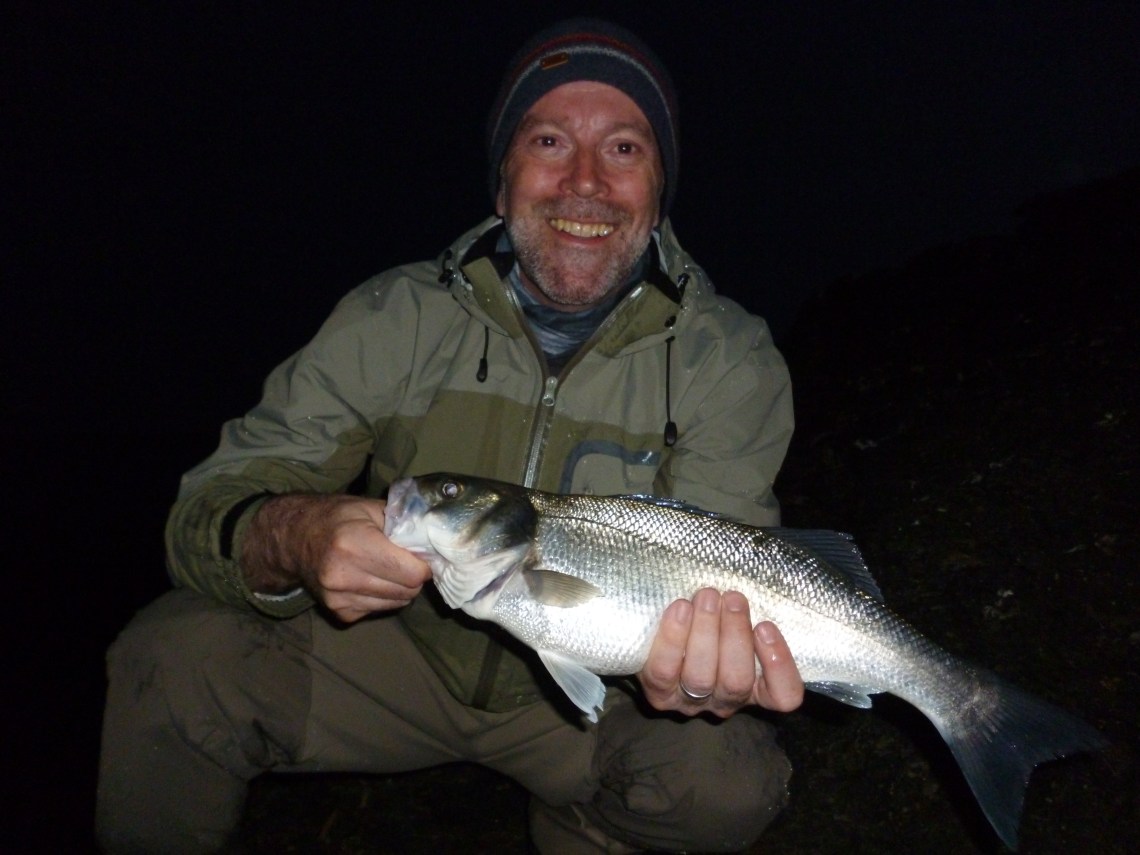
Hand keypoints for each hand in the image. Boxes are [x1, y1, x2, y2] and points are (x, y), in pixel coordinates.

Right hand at [241, 493, 431, 622]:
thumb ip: (403, 523)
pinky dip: (383, 596)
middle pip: (408, 590)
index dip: (424, 563)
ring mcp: (339, 598)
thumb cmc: (337, 518)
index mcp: (354, 544)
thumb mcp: (369, 508)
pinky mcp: (339, 613)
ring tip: (387, 568)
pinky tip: (370, 579)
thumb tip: (436, 542)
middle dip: (414, 576)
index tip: (422, 554)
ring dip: (400, 587)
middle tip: (406, 560)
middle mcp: (344, 576)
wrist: (294, 539)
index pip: (412, 572)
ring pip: (397, 603)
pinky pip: (380, 610)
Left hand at [638, 588, 803, 716]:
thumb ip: (747, 615)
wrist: (657, 633)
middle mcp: (726, 701)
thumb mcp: (734, 621)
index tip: (766, 626)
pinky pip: (663, 671)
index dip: (780, 667)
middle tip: (733, 598)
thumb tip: (750, 588)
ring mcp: (691, 702)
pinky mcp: (658, 693)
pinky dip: (672, 639)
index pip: (784, 696)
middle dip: (735, 635)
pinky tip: (680, 609)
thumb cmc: (709, 622)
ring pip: (700, 677)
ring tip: (706, 597)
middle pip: (736, 682)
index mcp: (757, 689)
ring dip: (705, 632)